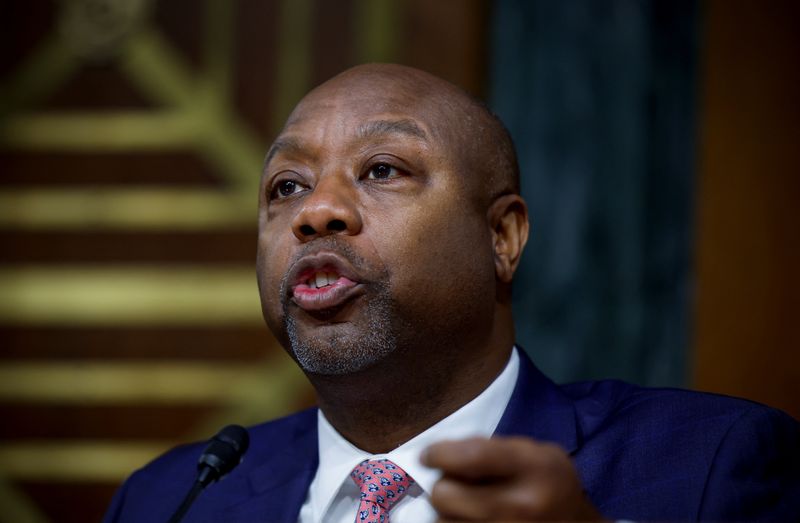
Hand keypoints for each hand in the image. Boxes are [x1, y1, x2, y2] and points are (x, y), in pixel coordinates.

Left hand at [421, 436, 603, 521]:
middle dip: (444, 485)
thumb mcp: (533, 451)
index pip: (472, 457)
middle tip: (454, 482)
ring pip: (443, 522)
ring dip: (447, 511)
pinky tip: (469, 518)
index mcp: (532, 468)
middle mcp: (519, 506)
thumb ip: (490, 448)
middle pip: (446, 495)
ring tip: (466, 505)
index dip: (440, 453)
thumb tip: (443, 454)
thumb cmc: (548, 481)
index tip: (428, 455)